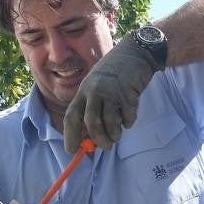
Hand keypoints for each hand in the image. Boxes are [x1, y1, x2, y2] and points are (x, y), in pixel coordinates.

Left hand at [63, 36, 158, 151]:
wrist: (133, 53)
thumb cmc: (113, 74)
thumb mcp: (96, 86)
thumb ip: (92, 107)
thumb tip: (90, 137)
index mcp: (84, 91)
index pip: (72, 116)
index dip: (70, 136)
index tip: (72, 150)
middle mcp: (95, 92)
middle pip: (91, 122)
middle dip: (97, 139)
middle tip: (104, 147)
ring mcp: (112, 92)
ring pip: (109, 122)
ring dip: (114, 134)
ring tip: (117, 136)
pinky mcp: (128, 94)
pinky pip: (127, 117)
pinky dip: (128, 122)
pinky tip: (129, 116)